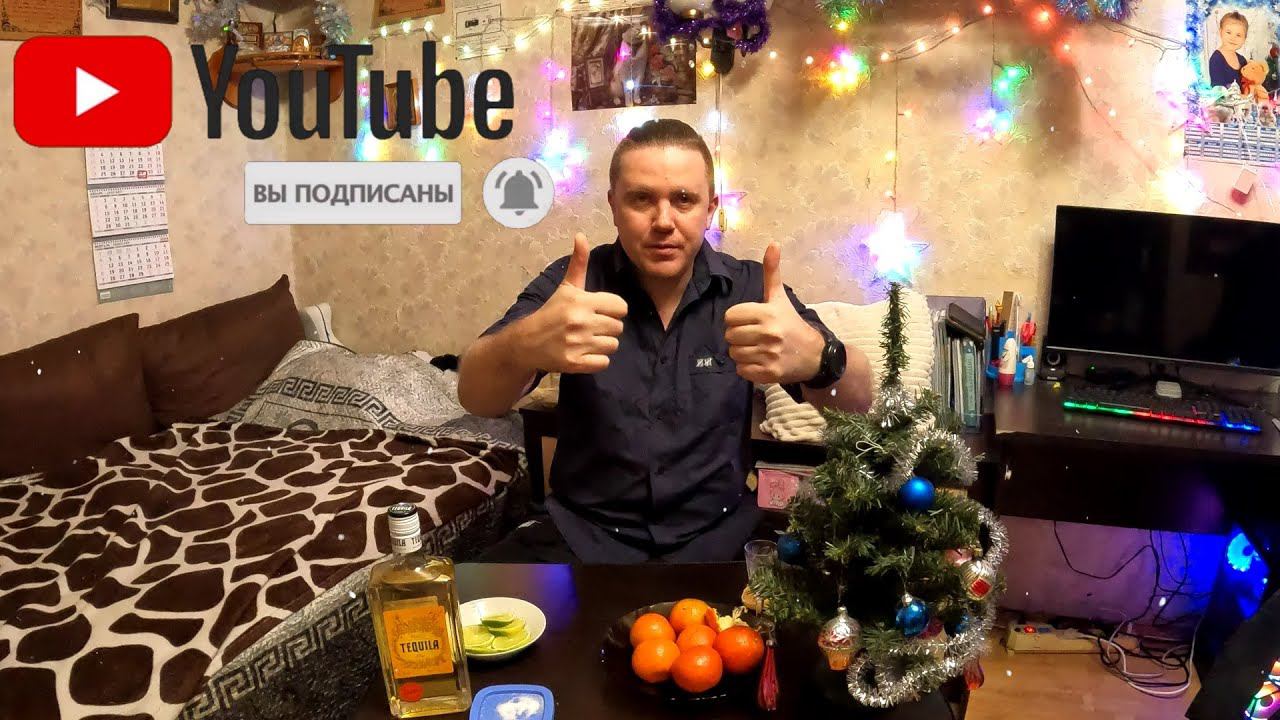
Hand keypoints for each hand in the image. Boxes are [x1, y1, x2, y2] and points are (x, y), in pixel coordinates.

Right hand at [521, 233, 627, 373]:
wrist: (527, 341)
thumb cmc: (552, 312)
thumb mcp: (566, 287)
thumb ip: (579, 263)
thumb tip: (581, 235)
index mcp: (581, 301)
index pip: (621, 307)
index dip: (613, 309)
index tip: (600, 311)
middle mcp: (581, 321)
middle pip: (618, 327)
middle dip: (607, 327)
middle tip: (591, 327)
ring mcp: (578, 343)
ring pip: (613, 345)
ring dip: (603, 344)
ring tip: (588, 340)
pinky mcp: (575, 363)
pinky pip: (604, 362)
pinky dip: (597, 360)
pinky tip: (584, 352)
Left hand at [724, 242, 824, 384]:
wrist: (814, 355)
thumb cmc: (791, 323)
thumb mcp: (780, 298)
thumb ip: (772, 273)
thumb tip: (772, 243)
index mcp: (767, 313)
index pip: (730, 316)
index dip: (736, 319)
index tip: (748, 321)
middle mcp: (768, 333)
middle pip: (730, 335)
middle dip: (737, 336)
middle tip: (752, 336)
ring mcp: (769, 354)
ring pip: (734, 353)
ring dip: (741, 352)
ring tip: (756, 348)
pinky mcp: (769, 373)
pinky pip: (741, 370)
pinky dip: (747, 368)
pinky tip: (759, 360)